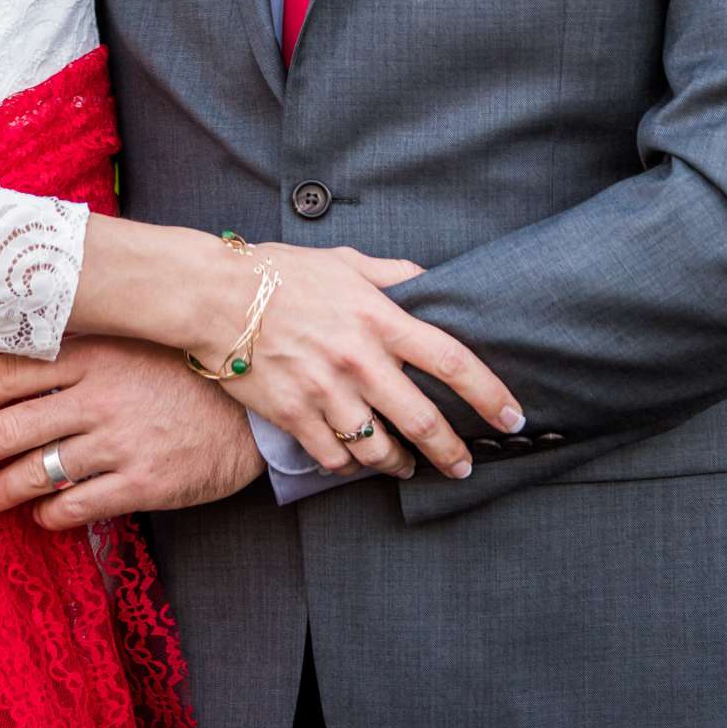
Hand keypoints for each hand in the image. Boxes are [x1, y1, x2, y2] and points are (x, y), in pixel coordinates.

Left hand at [0, 338, 280, 529]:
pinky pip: (78, 506)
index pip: (11, 373)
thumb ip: (82, 348)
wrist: (253, 407)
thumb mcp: (133, 341)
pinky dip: (48, 515)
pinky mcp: (143, 482)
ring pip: (36, 471)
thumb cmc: (184, 371)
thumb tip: (19, 361)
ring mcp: (120, 441)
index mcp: (95, 353)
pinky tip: (37, 517)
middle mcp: (100, 395)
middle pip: (12, 426)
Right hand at [200, 244, 524, 481]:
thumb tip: (429, 281)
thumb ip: (391, 275)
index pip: (451, 360)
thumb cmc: (280, 273)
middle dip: (453, 450)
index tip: (512, 415)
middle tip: (465, 463)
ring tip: (408, 465)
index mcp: (378, 317)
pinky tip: (354, 460)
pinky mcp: (294, 416)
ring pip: (379, 449)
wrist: (214, 296)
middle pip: (423, 420)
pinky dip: (349, 466)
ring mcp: (326, 392)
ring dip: (401, 463)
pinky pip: (334, 459)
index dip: (489, 393)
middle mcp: (359, 359)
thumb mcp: (344, 261)